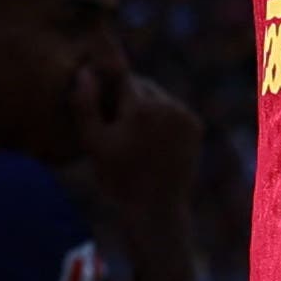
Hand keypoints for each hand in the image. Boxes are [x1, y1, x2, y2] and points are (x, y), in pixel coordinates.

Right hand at [75, 72, 200, 219]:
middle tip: (115, 124)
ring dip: (146, 106)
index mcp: (142, 108)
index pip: (121, 77)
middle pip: (142, 85)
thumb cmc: (117, 178)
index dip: (108, 90)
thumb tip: (84, 71)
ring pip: (158, 96)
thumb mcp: (93, 143)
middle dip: (128, 98)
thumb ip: (85, 105)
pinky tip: (150, 138)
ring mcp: (185, 116)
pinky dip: (162, 117)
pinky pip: (173, 109)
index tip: (102, 109)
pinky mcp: (196, 126)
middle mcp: (168, 106)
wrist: (155, 209)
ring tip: (132, 132)